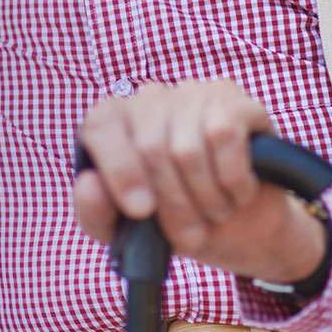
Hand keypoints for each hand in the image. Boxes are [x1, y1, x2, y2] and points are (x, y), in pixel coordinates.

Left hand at [72, 80, 326, 285]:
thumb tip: (89, 184)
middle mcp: (148, 99)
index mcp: (111, 121)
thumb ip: (95, 212)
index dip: (119, 170)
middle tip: (190, 237)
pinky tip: (238, 193)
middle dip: (173, 205)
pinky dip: (234, 180)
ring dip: (208, 199)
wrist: (241, 222)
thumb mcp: (127, 230)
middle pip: (151, 149)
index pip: (100, 127)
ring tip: (215, 213)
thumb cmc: (174, 217)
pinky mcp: (233, 101)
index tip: (140, 211)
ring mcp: (191, 94)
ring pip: (189, 150)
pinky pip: (224, 136)